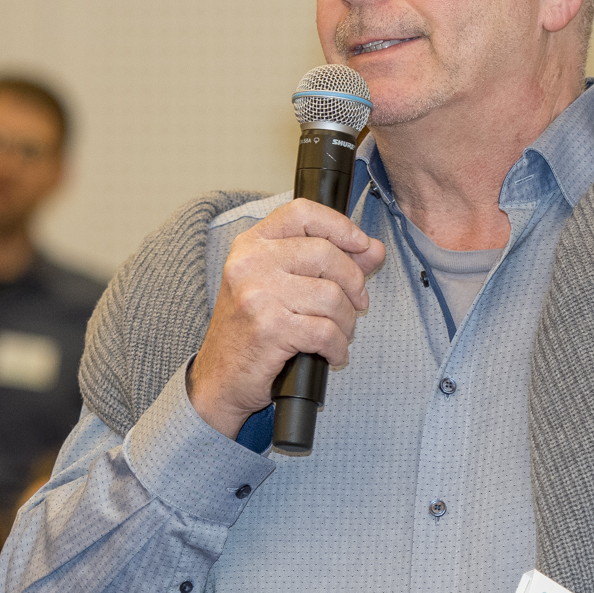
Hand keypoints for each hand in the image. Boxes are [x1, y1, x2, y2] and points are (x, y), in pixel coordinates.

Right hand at [189, 199, 386, 435]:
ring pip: (331, 296)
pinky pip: (326, 332)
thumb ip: (328, 263)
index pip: (302, 213)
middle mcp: (250, 264)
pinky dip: (338, 348)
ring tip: (339, 334)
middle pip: (325, 254)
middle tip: (357, 303)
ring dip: (347, 322)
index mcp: (251, 245)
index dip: (340, 225)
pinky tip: (332, 354)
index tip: (361, 245)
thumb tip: (374, 250)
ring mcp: (258, 295)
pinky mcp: (269, 329)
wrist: (219, 379)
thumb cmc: (250, 332)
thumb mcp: (281, 287)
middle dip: (354, 283)